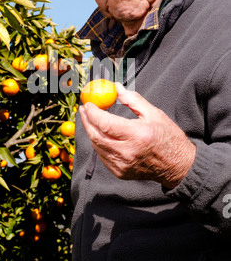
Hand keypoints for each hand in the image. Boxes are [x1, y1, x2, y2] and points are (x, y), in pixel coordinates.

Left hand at [79, 83, 195, 188]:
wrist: (177, 165)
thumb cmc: (168, 137)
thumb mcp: (154, 114)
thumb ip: (133, 100)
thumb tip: (116, 88)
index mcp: (137, 135)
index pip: (105, 123)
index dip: (93, 113)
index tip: (89, 103)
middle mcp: (127, 152)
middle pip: (96, 135)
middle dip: (87, 121)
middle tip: (84, 109)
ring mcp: (122, 165)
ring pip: (97, 146)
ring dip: (91, 131)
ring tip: (91, 119)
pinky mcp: (120, 172)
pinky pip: (102, 156)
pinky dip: (98, 144)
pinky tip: (101, 134)